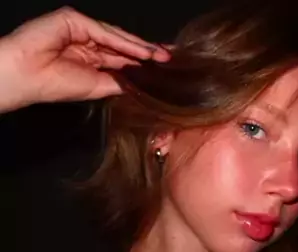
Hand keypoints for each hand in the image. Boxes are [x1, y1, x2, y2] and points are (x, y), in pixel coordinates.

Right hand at [0, 7, 169, 111]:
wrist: (28, 77)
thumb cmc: (56, 85)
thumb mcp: (97, 87)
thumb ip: (119, 81)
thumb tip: (141, 82)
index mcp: (93, 59)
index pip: (124, 59)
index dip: (144, 62)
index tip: (164, 69)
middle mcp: (90, 43)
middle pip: (125, 45)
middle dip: (148, 53)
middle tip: (171, 59)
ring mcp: (82, 29)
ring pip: (118, 38)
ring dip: (141, 48)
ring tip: (161, 57)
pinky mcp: (74, 20)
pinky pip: (104, 32)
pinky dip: (125, 42)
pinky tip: (142, 52)